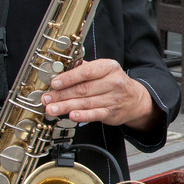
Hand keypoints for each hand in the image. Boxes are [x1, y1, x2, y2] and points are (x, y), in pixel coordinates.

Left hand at [40, 58, 159, 129]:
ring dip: (65, 106)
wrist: (135, 99)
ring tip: (52, 109)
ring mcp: (113, 98)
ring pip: (85, 103)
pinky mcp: (112, 113)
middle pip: (83, 89)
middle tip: (47, 98)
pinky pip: (95, 114)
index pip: (86, 72)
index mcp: (109, 67)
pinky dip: (82, 116)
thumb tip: (62, 69)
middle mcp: (112, 82)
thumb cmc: (115, 83)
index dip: (68, 78)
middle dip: (61, 95)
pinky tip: (72, 116)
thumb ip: (85, 68)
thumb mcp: (104, 70)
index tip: (54, 83)